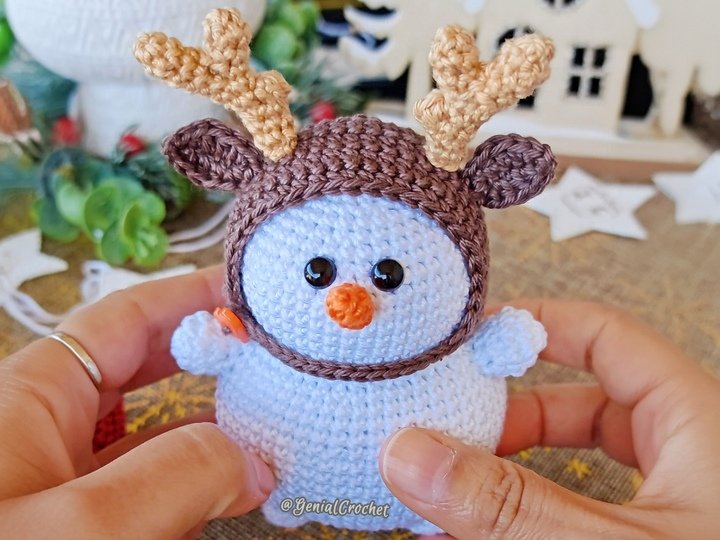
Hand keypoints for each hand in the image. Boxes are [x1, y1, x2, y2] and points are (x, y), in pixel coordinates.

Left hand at [0, 267, 273, 538]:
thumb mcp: (80, 527)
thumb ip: (177, 477)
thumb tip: (253, 459)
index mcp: (34, 398)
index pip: (128, 319)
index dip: (192, 297)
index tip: (251, 291)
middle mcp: (50, 432)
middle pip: (148, 373)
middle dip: (211, 365)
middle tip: (273, 364)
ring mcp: (68, 486)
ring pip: (155, 441)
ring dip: (213, 440)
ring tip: (271, 440)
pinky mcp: (84, 527)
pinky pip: (149, 495)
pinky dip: (194, 492)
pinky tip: (230, 498)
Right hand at [379, 299, 719, 538]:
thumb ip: (512, 506)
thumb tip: (410, 453)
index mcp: (697, 423)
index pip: (602, 336)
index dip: (534, 325)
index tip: (466, 340)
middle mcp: (684, 457)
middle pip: (576, 404)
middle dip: (502, 418)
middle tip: (444, 431)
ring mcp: (668, 509)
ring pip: (570, 468)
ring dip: (503, 480)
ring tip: (444, 499)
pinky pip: (572, 518)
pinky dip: (522, 523)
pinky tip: (471, 539)